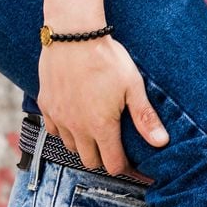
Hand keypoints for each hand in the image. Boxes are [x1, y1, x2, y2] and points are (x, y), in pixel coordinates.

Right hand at [36, 35, 166, 178]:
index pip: (113, 164)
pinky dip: (66, 132)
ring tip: (99, 134)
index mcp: (100, 127)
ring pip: (71, 147)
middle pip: (90, 161)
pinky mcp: (45, 106)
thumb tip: (161, 143)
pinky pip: (54, 131)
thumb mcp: (133, 86)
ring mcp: (58, 118)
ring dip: (86, 147)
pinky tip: (77, 120)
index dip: (127, 170)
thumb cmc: (107, 59)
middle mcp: (76, 128)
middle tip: (118, 150)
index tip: (138, 170)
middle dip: (106, 159)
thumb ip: (144, 117)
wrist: (73, 36)